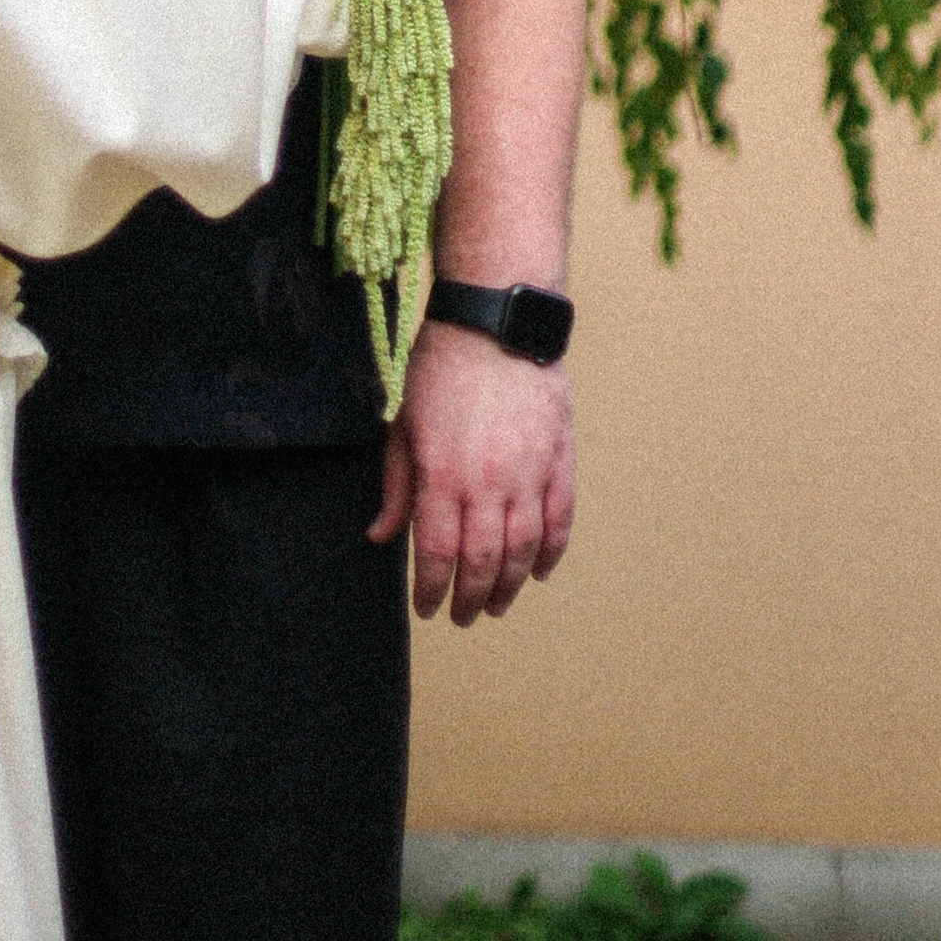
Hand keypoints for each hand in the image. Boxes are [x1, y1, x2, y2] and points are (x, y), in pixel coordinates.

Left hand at [367, 322, 574, 624]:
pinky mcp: (559, 461)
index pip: (436, 552)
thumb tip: (379, 535)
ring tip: (498, 605)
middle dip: (471, 599)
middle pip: (483, 562)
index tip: (426, 607)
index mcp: (442, 474)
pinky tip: (538, 571)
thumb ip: (397, 485)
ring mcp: (529, 473)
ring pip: (524, 550)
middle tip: (464, 617)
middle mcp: (488, 482)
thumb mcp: (403, 423)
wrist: (497, 322)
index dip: (430, 588)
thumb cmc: (441, 368)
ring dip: (511, 586)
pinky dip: (551, 553)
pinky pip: (560, 521)